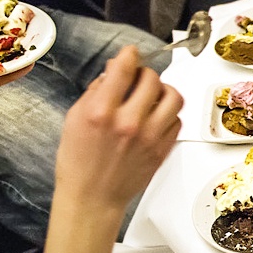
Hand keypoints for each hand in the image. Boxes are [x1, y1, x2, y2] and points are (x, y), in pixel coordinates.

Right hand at [54, 46, 182, 214]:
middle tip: (138, 79)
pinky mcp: (162, 150)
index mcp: (101, 112)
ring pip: (173, 97)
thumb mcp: (75, 119)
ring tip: (152, 96)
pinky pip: (177, 120)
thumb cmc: (78, 161)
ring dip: (163, 91)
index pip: (124, 68)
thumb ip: (96, 91)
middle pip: (152, 79)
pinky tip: (155, 117)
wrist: (92, 198)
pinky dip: (168, 114)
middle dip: (144, 73)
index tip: (131, 54)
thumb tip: (115, 70)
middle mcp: (128, 122)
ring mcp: (149, 137)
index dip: (130, 55)